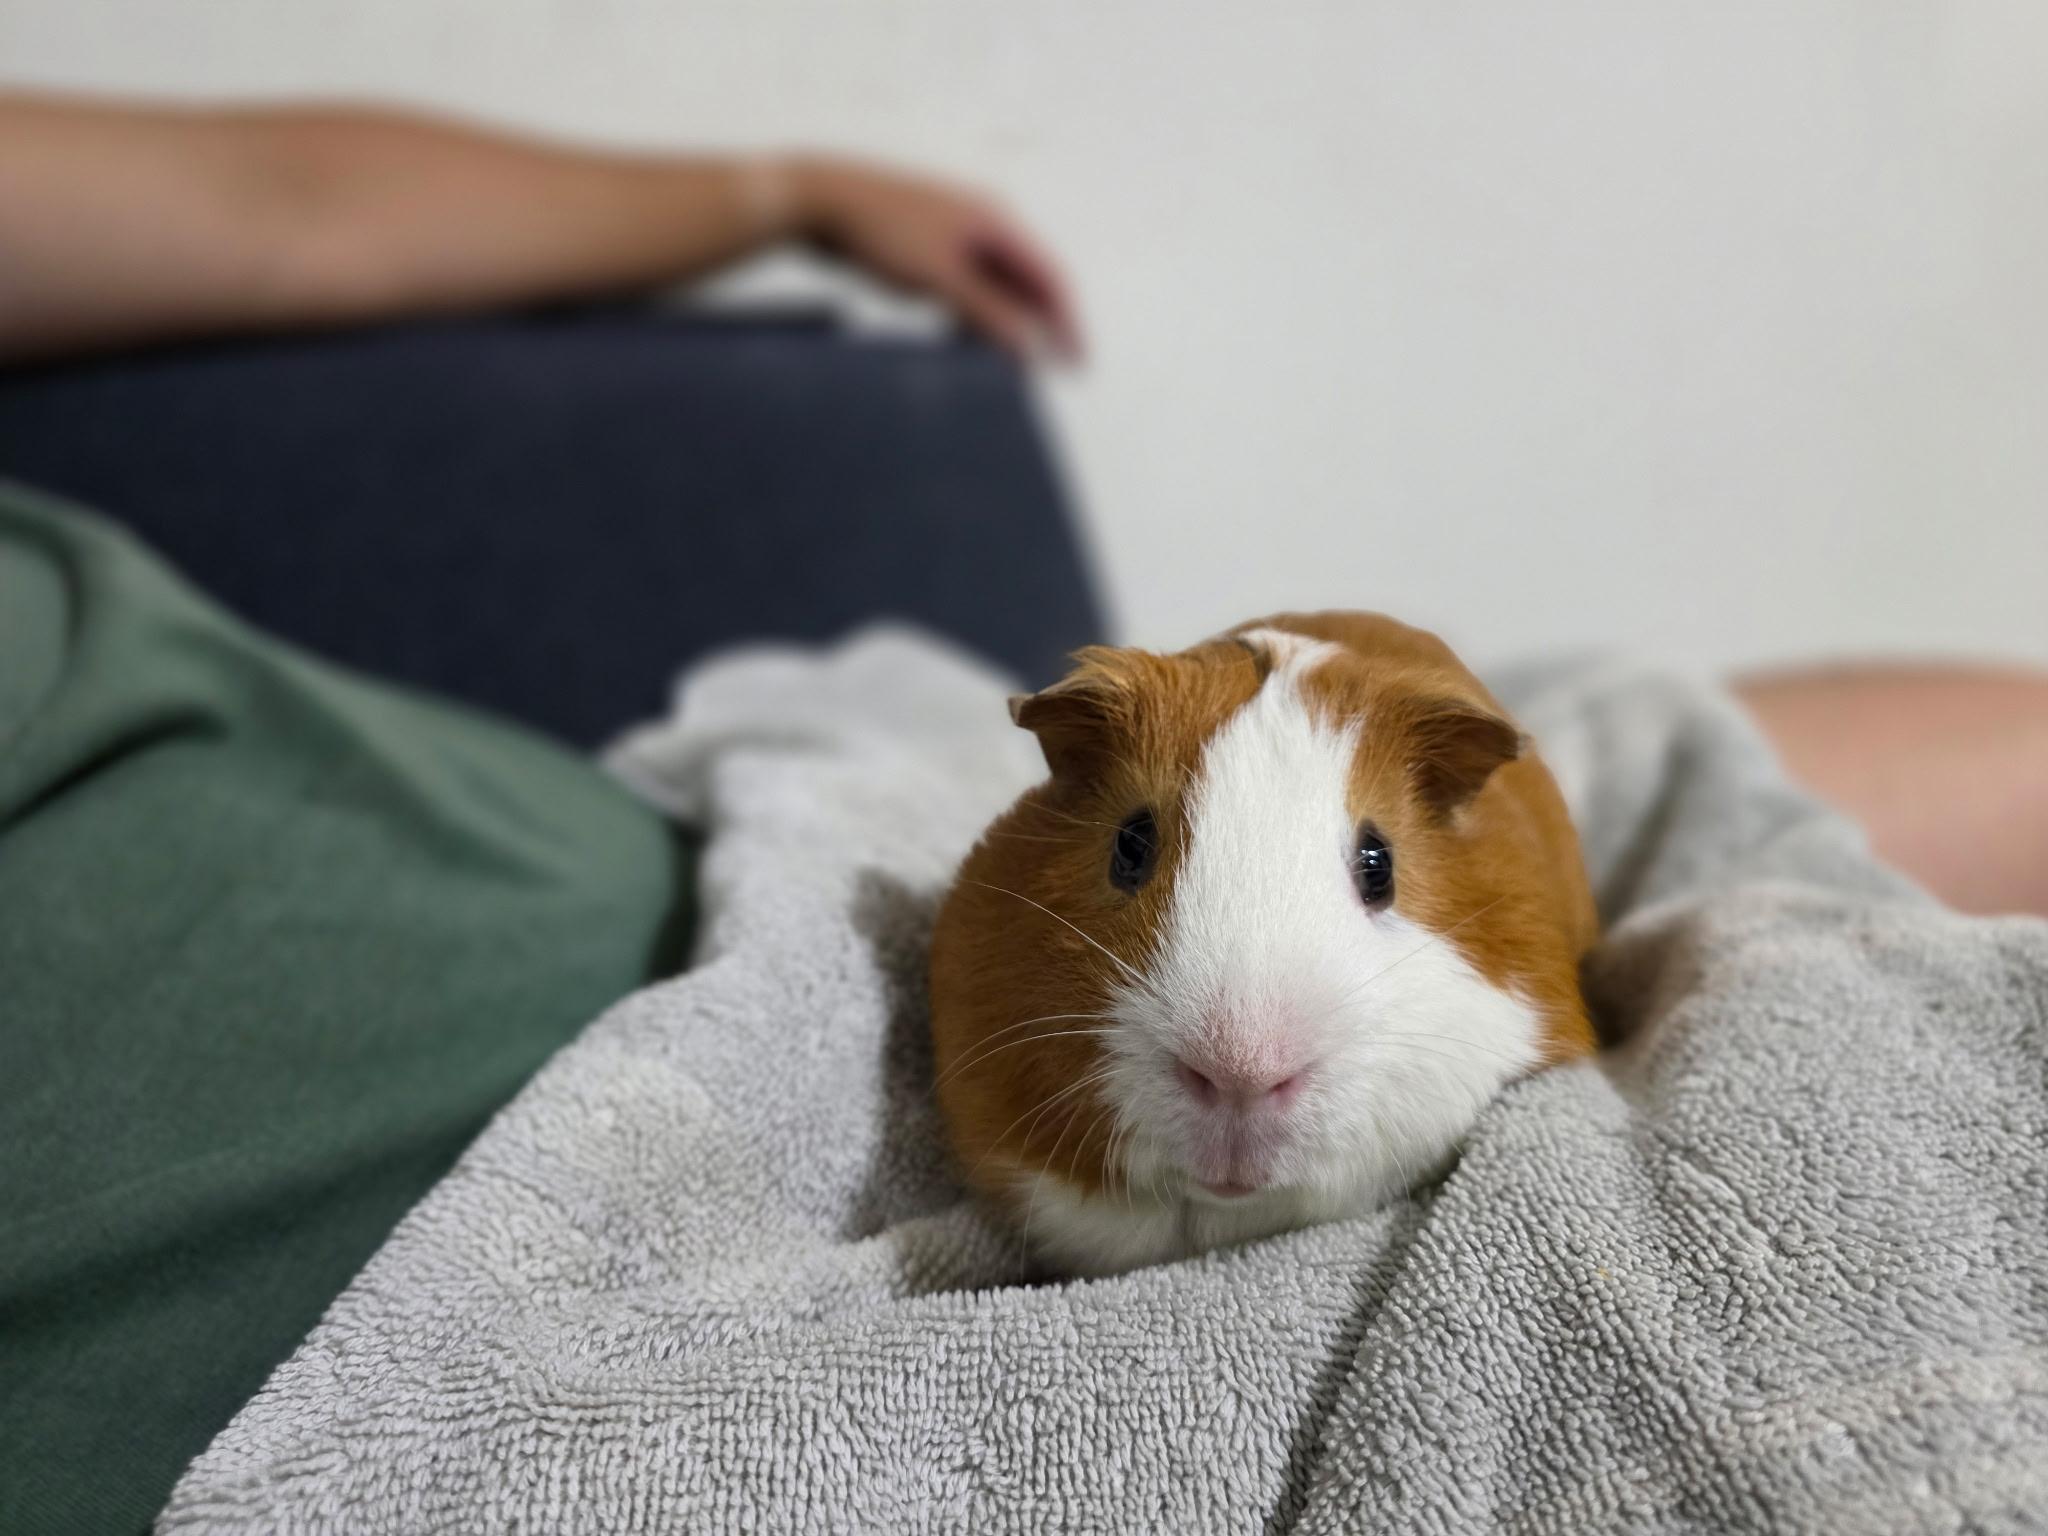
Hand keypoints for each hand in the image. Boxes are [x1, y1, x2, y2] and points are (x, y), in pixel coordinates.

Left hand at [782, 155, 1082, 363]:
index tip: (1078, 364)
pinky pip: (968, 286)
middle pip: (1029, 281)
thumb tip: (1029, 349)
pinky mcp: (929, 245)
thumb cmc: (878, 230)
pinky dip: (977, 314)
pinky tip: (968, 339)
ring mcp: (956, 232)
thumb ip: (988, 314)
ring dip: (1009, 322)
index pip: (1051, 277)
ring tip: (1016, 364)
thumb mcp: (939, 279)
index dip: (1069, 323)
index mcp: (997, 219)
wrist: (814, 199)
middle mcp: (984, 221)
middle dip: (1043, 326)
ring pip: (998, 285)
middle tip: (1056, 371)